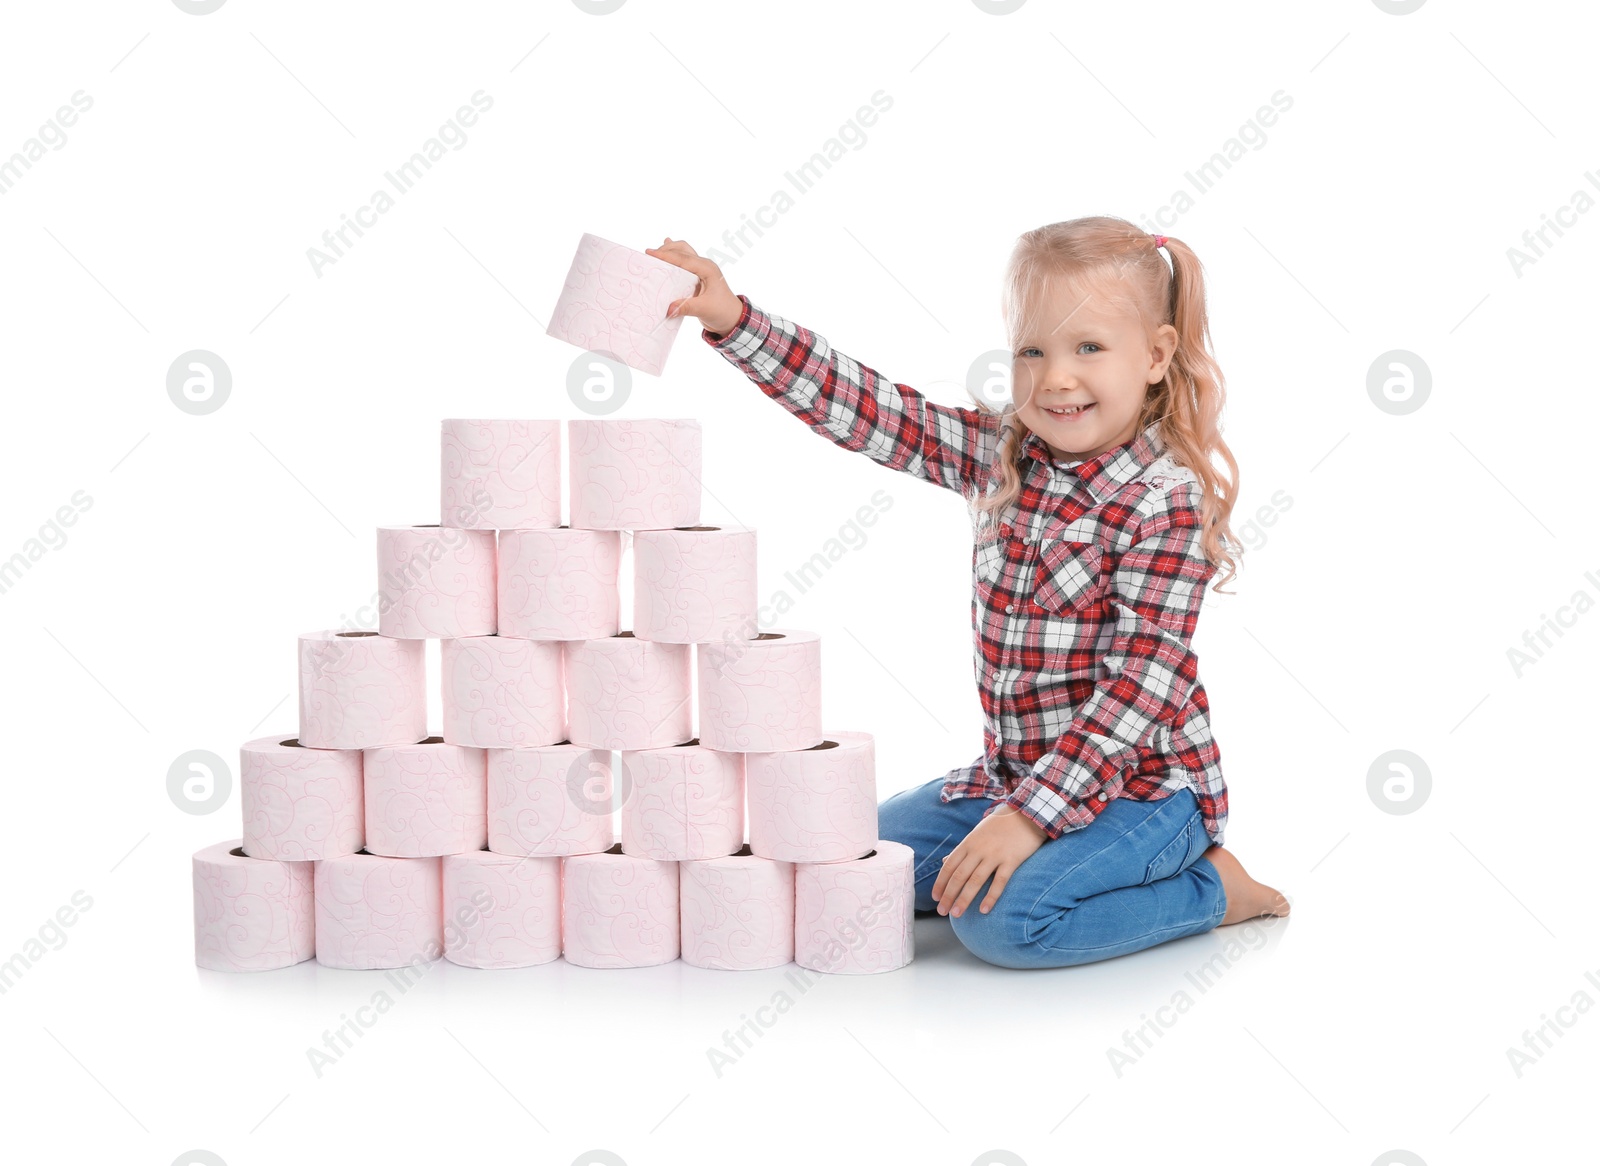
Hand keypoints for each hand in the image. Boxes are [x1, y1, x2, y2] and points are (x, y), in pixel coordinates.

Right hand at [644, 237, 742, 335]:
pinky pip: (684, 261)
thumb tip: (669, 309)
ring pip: (684, 252)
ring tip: (655, 253)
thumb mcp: (705, 310)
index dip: (666, 255)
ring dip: (670, 251)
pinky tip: (665, 250)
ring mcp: (701, 269)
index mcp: (707, 270)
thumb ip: (687, 308)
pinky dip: (674, 256)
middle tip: (650, 254)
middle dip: (666, 250)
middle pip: (683, 250)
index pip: (684, 259)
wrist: (732, 318)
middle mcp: (704, 265)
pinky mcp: (697, 276)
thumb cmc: (723, 312)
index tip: (650, 253)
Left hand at [932, 805, 1047, 917]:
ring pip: (975, 880)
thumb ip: (962, 849)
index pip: (949, 866)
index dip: (940, 883)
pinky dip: (991, 897)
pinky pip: (999, 881)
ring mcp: (995, 855)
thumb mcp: (977, 833)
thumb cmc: (1000, 825)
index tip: (935, 898)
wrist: (1027, 814)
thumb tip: (944, 862)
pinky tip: (984, 910)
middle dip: (948, 895)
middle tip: (942, 911)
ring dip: (964, 899)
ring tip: (956, 914)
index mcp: (968, 843)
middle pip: (959, 876)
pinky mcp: (1012, 860)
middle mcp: (978, 849)